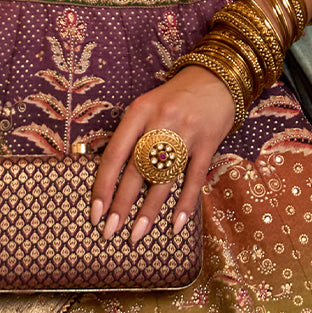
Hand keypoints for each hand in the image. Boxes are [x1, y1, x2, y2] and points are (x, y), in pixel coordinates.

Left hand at [91, 66, 235, 240]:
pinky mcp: (208, 143)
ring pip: (163, 179)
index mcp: (138, 112)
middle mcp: (160, 122)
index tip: (95, 213)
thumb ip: (129, 137)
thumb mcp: (145, 108)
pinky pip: (194, 180)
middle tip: (109, 232)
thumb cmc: (174, 99)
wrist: (216, 77)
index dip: (103, 187)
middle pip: (136, 171)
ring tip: (136, 236)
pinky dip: (185, 205)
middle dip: (121, 206)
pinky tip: (174, 227)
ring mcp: (186, 133)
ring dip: (148, 212)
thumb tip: (109, 178)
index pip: (114, 155)